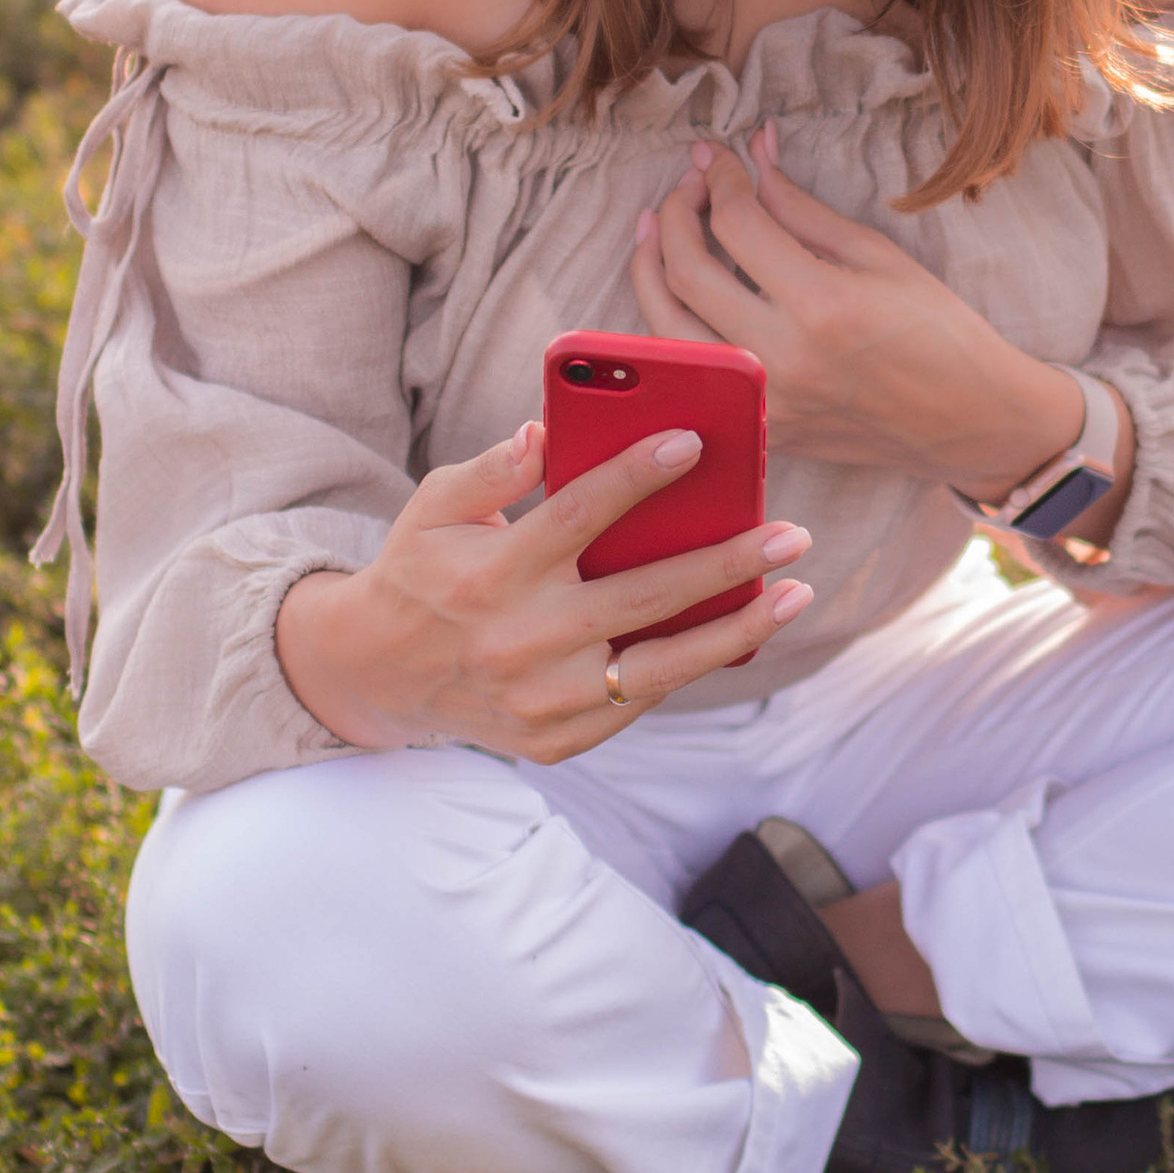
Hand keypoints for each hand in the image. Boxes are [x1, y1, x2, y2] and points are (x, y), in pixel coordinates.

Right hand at [274, 419, 813, 764]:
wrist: (377, 673)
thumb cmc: (423, 569)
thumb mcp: (435, 508)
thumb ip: (488, 471)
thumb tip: (543, 432)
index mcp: (490, 575)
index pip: (576, 516)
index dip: (635, 476)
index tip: (694, 441)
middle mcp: (519, 641)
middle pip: (642, 597)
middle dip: (727, 563)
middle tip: (792, 534)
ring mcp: (541, 700)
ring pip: (660, 668)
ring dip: (737, 631)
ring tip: (796, 595)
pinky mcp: (556, 740)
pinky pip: (640, 701)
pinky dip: (689, 666)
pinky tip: (736, 631)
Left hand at [630, 129, 1095, 497]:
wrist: (969, 422)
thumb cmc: (939, 332)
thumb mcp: (878, 256)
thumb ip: (802, 207)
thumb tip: (755, 151)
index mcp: (822, 304)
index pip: (737, 224)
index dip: (721, 178)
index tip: (720, 156)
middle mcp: (782, 356)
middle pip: (686, 270)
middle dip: (677, 212)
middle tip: (691, 184)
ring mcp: (764, 400)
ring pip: (664, 326)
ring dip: (650, 266)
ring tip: (658, 225)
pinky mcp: (759, 426)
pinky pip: (688, 369)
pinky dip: (668, 323)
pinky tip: (671, 289)